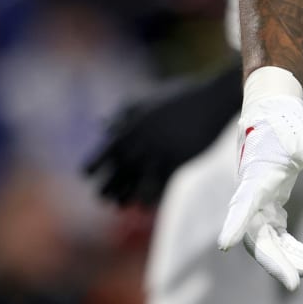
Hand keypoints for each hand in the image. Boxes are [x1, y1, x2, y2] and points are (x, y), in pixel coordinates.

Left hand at [83, 65, 245, 206]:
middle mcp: (141, 143)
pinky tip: (144, 205)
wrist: (213, 100)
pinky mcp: (177, 163)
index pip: (102, 156)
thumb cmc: (181, 98)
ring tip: (120, 205)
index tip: (89, 175)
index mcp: (131, 128)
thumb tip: (102, 126)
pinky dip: (148, 199)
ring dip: (124, 198)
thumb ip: (123, 114)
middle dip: (106, 189)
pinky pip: (157, 187)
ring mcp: (159, 154)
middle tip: (103, 197)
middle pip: (115, 175)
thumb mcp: (148, 101)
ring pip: (134, 186)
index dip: (92, 168)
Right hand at [216, 67, 302, 290]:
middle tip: (296, 283)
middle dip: (276, 262)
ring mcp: (259, 206)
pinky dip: (297, 251)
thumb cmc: (285, 124)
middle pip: (257, 238)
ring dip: (293, 260)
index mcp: (254, 178)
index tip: (225, 243)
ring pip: (271, 244)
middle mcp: (251, 197)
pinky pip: (281, 238)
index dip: (234, 223)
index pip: (242, 204)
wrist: (273, 114)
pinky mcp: (269, 209)